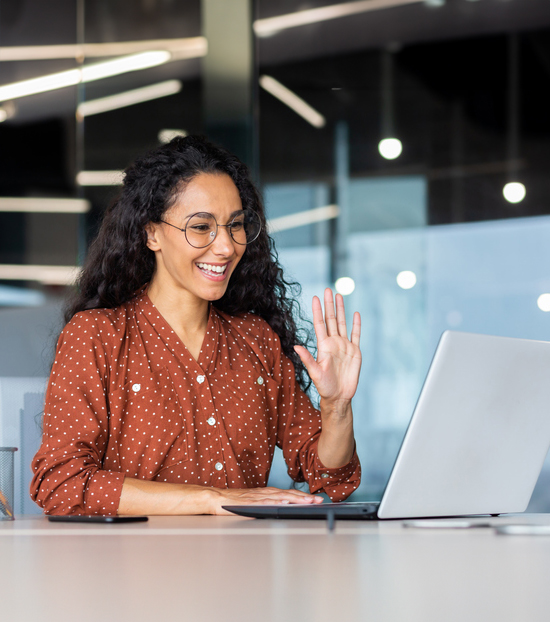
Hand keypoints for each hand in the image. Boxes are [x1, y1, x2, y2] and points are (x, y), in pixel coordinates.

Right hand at [208, 487, 323, 515]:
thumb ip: (265, 504)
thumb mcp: (252, 502)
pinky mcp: (250, 503)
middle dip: (304, 498)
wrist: (215, 498)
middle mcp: (263, 493)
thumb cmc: (232, 502)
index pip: (287, 493)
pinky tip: (286, 504)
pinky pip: (266, 502)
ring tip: (308, 502)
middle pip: (287, 494)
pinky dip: (277, 502)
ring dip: (295, 499)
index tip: (315, 499)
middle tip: (318, 500)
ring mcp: (257, 497)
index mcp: (265, 493)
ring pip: (280, 497)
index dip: (302, 496)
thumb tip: (280, 509)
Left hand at [294, 289, 360, 406]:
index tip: (315, 297)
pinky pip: (356, 335)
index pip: (319, 324)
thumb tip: (295, 347)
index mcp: (323, 346)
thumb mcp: (315, 373)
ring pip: (342, 323)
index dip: (318, 311)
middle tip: (328, 289)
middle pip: (331, 319)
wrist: (339, 396)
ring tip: (339, 295)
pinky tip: (356, 314)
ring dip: (341, 310)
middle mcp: (333, 343)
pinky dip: (356, 324)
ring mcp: (344, 346)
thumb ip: (307, 359)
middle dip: (329, 304)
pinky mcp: (355, 351)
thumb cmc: (324, 386)